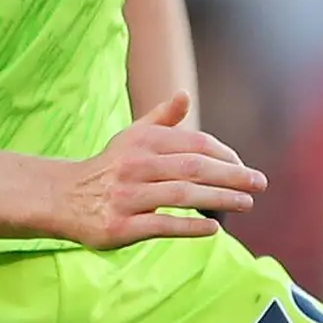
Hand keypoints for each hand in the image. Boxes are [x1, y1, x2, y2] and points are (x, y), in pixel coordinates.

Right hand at [55, 93, 260, 247]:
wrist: (63, 198)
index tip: (244, 167)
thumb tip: (184, 95)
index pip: (194, 144)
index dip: (224, 155)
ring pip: (181, 195)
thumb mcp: (131, 138)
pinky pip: (161, 224)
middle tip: (259, 184)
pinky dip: (189, 225)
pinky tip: (213, 227)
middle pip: (193, 168)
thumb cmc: (109, 167)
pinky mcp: (120, 226)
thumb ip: (162, 120)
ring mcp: (126, 196)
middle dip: (231, 175)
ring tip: (246, 204)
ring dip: (219, 198)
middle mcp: (134, 165)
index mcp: (142, 141)